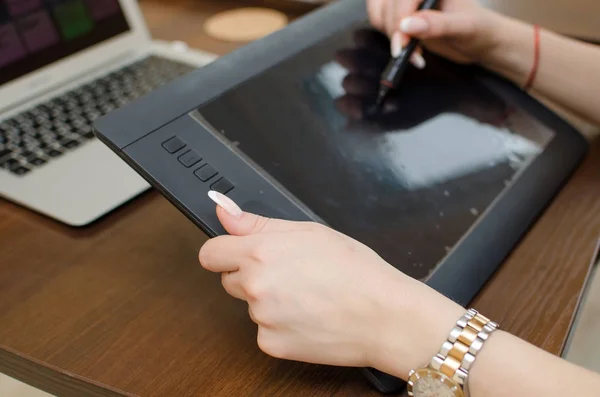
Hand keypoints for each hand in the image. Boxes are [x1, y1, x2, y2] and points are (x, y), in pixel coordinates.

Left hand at [199, 192, 464, 377]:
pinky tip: (309, 317)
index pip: (210, 253)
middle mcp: (255, 286)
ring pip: (250, 306)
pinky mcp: (271, 345)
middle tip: (291, 274)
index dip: (226, 251)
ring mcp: (261, 319)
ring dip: (269, 301)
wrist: (385, 316)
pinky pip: (264, 331)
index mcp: (261, 252)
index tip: (240, 254)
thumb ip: (257, 223)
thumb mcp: (310, 232)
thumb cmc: (357, 270)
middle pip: (229, 280)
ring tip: (309, 296)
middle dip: (251, 275)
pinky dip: (280, 326)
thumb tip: (223, 211)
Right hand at [367, 0, 502, 64]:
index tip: (403, 41)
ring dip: (389, 34)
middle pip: (388, 3)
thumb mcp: (464, 28)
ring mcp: (410, 2)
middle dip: (394, 30)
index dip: (400, 15)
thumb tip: (407, 26)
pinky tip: (408, 50)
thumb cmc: (481, 31)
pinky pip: (381, 20)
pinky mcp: (403, 14)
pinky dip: (389, 37)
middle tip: (407, 52)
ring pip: (380, 10)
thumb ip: (437, 25)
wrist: (482, 42)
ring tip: (409, 53)